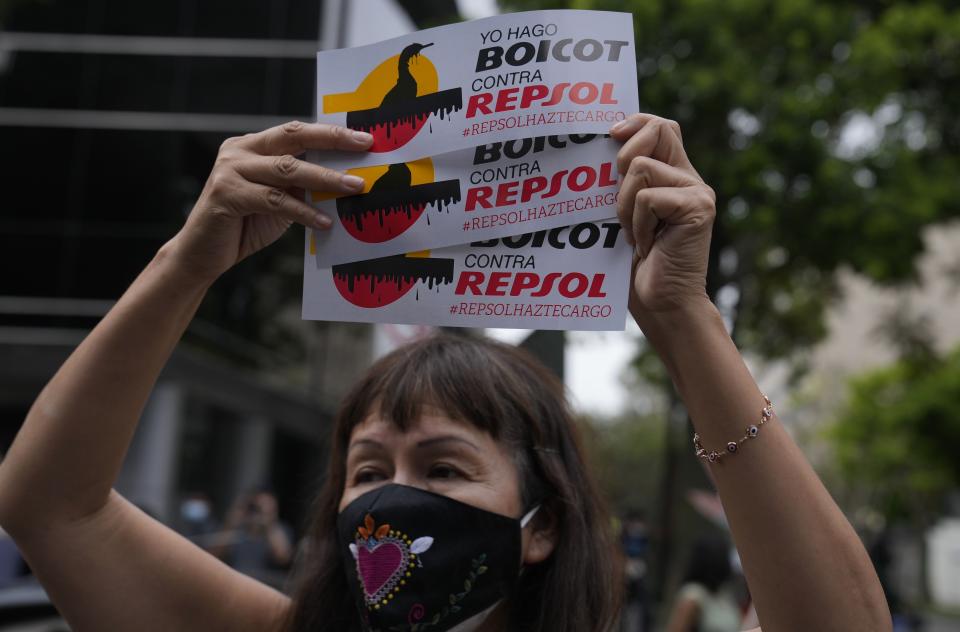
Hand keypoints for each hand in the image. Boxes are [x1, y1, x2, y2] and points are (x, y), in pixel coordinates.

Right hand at [167, 121, 372, 281]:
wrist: (202, 255)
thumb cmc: (244, 226)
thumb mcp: (279, 201)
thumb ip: (301, 187)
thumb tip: (345, 180)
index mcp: (252, 146)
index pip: (296, 132)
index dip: (330, 133)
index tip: (364, 138)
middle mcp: (239, 150)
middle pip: (292, 138)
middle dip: (332, 140)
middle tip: (364, 146)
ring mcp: (230, 170)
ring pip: (287, 169)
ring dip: (325, 178)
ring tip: (355, 186)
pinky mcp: (227, 194)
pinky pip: (275, 201)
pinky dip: (303, 212)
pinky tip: (324, 222)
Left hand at [609, 114, 715, 314]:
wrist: (660, 304)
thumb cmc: (636, 266)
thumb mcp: (622, 216)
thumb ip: (622, 184)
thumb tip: (601, 147)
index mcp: (673, 177)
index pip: (661, 126)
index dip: (637, 121)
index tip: (611, 134)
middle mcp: (690, 179)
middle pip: (659, 129)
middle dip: (624, 156)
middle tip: (619, 197)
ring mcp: (698, 192)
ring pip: (641, 168)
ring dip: (624, 205)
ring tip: (635, 235)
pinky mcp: (698, 208)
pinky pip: (648, 198)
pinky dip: (636, 224)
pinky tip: (646, 245)